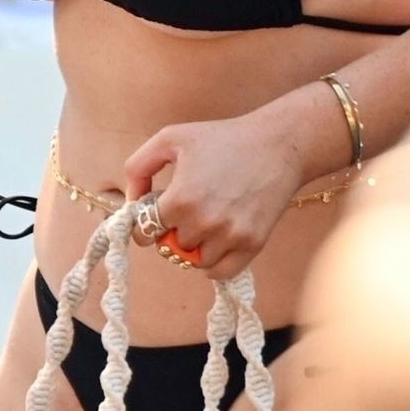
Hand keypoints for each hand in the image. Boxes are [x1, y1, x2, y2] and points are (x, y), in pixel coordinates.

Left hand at [123, 113, 303, 278]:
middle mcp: (205, 223)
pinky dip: (212, 263)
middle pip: (169, 247)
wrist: (277, 145)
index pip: (145, 232)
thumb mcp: (170, 138)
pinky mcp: (253, 245)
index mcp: (180, 199)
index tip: (154, 212)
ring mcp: (231, 237)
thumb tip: (131, 201)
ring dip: (192, 246)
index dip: (144, 222)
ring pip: (194, 261)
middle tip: (183, 209)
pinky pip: (220, 273)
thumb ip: (138, 167)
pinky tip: (215, 240)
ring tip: (202, 220)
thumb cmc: (221, 138)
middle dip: (170, 231)